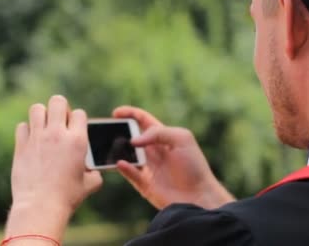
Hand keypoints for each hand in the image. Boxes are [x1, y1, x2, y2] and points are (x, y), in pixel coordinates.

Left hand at [5, 95, 101, 239]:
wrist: (41, 206)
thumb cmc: (67, 197)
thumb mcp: (89, 185)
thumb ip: (95, 173)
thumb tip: (94, 172)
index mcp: (78, 140)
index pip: (79, 113)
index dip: (78, 120)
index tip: (75, 131)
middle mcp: (57, 134)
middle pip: (58, 101)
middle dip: (60, 109)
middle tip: (59, 123)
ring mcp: (37, 138)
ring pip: (37, 108)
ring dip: (41, 115)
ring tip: (44, 128)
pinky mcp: (21, 146)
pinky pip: (22, 126)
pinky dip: (27, 131)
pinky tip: (31, 142)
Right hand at [113, 106, 234, 209]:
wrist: (199, 195)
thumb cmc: (194, 165)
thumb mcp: (182, 139)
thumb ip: (158, 133)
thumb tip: (134, 140)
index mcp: (163, 136)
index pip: (143, 120)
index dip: (129, 114)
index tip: (116, 113)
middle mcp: (153, 151)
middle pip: (131, 137)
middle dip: (119, 132)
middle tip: (109, 131)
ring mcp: (148, 167)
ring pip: (126, 155)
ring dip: (117, 150)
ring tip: (111, 146)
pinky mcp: (145, 184)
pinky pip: (129, 174)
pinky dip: (123, 168)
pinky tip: (121, 163)